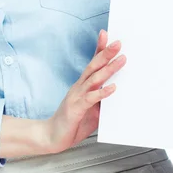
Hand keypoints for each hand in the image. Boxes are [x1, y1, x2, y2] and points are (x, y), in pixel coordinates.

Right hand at [44, 29, 124, 153]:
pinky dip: (102, 93)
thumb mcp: (92, 110)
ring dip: (108, 69)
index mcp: (82, 85)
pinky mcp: (76, 109)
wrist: (52, 137)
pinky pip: (91, 99)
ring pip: (94, 79)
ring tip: (120, 60)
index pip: (92, 64)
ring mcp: (76, 96)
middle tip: (118, 43)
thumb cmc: (73, 123)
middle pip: (94, 66)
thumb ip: (103, 101)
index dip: (99, 49)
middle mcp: (79, 87)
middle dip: (106, 53)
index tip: (106, 35)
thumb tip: (118, 95)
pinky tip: (112, 88)